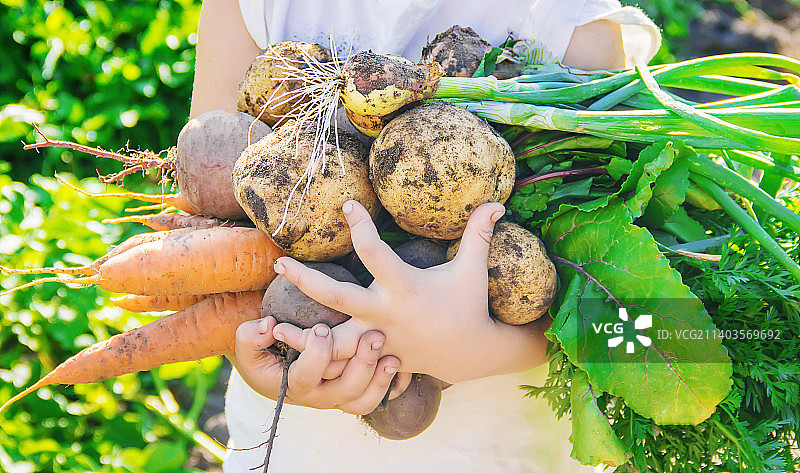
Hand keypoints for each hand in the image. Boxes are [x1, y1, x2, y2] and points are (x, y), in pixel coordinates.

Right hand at [231, 316, 410, 414]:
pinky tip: (399, 362)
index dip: (316, 354)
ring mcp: (338, 397)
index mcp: (293, 385)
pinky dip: (389, 384)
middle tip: (374, 335)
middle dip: (362, 363)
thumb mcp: (248, 344)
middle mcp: (319, 396)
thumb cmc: (262, 350)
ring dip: (380, 377)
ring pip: (364, 398)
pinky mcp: (353, 393)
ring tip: (392, 354)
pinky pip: (375, 398)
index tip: (322, 329)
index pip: (307, 376)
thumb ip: (250, 336)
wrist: (273, 363)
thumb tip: (268, 327)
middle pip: (345, 389)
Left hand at [272, 201, 549, 383]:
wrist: (470, 353)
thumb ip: (478, 234)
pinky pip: (343, 361)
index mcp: (404, 287)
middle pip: (337, 297)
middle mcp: (385, 314)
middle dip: (306, 280)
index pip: (375, 252)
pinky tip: (294, 352)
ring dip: (302, 335)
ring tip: (270, 327)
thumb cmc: (469, 304)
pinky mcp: (375, 356)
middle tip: (279, 262)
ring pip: (332, 340)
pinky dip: (320, 358)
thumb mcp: (473, 269)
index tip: (346, 204)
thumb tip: (498, 201)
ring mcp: (377, 339)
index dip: (360, 225)